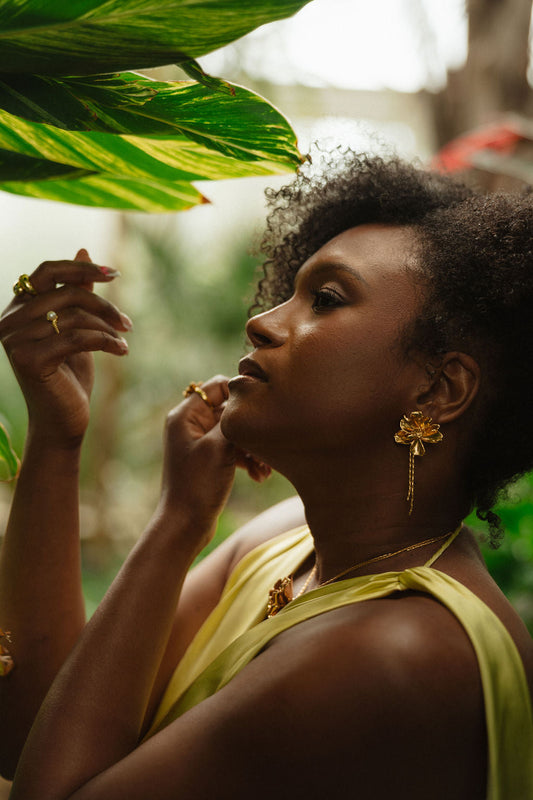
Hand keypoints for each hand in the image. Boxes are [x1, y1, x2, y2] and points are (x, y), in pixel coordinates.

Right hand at [0, 250, 131, 447]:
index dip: (81, 267)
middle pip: (66, 292)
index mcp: (17, 308)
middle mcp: (8, 320)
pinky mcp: (29, 359)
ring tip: (125, 339)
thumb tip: (85, 249)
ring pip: (74, 316)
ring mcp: (14, 340)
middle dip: (104, 305)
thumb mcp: (76, 328)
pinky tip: (123, 351)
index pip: (48, 270)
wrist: (63, 421)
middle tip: (128, 322)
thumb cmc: (69, 375)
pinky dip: (106, 341)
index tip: (115, 274)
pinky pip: (77, 338)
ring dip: (108, 327)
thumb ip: (76, 291)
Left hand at [158, 376, 270, 549]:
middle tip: (266, 448)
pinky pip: (232, 448)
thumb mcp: (218, 446)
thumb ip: (233, 419)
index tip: (263, 409)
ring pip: (234, 431)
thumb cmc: (197, 485)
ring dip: (252, 446)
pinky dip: (246, 458)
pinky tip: (259, 476)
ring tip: (264, 468)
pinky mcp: (209, 459)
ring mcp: (199, 442)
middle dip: (250, 428)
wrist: (185, 526)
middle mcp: (190, 423)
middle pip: (229, 410)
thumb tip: (248, 399)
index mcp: (185, 414)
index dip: (242, 395)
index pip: (219, 386)